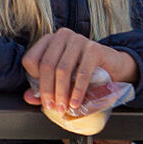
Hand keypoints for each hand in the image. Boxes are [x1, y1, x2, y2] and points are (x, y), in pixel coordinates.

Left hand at [21, 28, 137, 112]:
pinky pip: (82, 72)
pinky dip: (78, 90)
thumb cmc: (85, 71)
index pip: (31, 59)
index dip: (33, 79)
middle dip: (47, 90)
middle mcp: (63, 36)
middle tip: (52, 107)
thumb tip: (28, 98)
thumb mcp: (62, 78)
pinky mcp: (94, 48)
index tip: (41, 96)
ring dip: (62, 92)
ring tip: (63, 107)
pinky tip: (76, 102)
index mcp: (50, 41)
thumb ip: (43, 86)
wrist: (114, 66)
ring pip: (63, 69)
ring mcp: (79, 40)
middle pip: (46, 65)